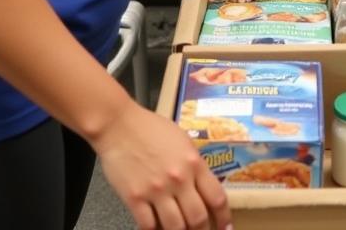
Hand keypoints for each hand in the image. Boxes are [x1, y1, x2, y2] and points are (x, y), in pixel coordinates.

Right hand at [94, 101, 231, 229]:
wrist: (119, 125)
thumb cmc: (151, 128)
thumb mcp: (182, 140)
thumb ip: (194, 164)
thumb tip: (202, 186)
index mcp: (193, 162)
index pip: (217, 197)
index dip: (224, 217)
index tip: (226, 227)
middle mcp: (178, 179)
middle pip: (198, 218)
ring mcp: (156, 191)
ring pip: (176, 227)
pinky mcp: (135, 198)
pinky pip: (149, 226)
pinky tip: (158, 229)